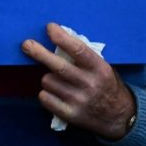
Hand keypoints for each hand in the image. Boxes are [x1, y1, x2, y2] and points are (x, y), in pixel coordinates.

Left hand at [22, 23, 135, 139]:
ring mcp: (79, 101)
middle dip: (39, 53)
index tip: (50, 28)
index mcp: (99, 68)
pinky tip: (55, 93)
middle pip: (58, 66)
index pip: (78, 50)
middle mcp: (89, 84)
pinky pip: (45, 98)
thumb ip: (84, 56)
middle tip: (26, 44)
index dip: (62, 37)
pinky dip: (46, 93)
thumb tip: (58, 37)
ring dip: (48, 78)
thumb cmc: (106, 85)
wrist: (119, 117)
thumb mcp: (103, 67)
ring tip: (58, 80)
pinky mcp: (70, 115)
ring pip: (48, 81)